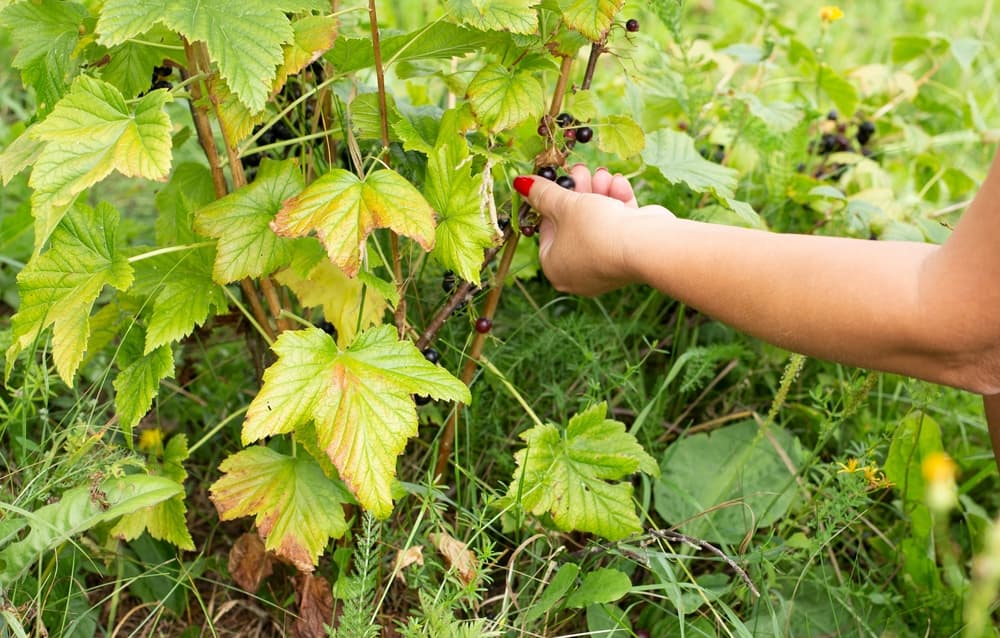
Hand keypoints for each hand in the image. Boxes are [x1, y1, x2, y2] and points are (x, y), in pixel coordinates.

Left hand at [513, 164, 673, 295]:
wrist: (645, 246)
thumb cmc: (596, 228)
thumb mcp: (563, 205)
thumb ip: (542, 193)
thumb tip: (520, 183)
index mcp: (554, 267)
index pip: (546, 229)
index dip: (551, 200)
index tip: (557, 178)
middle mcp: (578, 273)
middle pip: (573, 224)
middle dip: (579, 192)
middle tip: (580, 169)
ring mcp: (605, 265)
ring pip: (597, 222)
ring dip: (599, 193)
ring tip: (601, 172)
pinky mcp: (628, 256)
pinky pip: (617, 228)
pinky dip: (617, 204)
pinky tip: (619, 184)